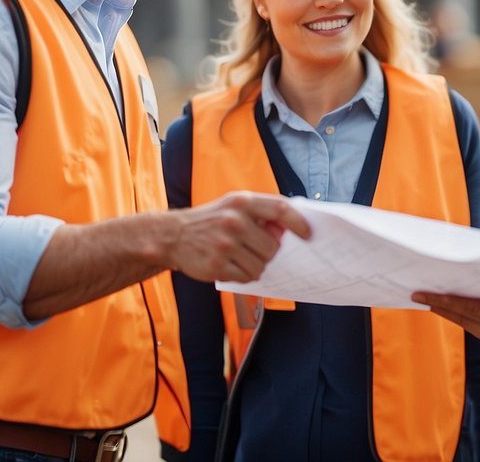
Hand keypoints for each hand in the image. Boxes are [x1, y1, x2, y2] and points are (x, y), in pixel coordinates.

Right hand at [167, 192, 309, 283]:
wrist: (172, 236)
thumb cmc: (209, 220)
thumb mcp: (232, 206)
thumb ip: (260, 214)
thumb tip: (288, 231)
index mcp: (241, 202)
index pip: (281, 209)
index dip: (298, 223)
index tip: (308, 234)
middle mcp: (234, 221)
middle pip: (273, 246)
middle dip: (268, 252)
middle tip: (253, 249)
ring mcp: (225, 244)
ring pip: (261, 265)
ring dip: (255, 266)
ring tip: (238, 257)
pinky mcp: (217, 266)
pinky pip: (246, 277)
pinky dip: (243, 275)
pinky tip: (229, 265)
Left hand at [411, 292, 479, 354]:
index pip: (471, 308)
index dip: (445, 299)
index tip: (423, 291)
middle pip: (464, 317)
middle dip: (439, 303)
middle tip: (414, 290)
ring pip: (467, 325)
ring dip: (447, 311)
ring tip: (426, 296)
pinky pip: (476, 329)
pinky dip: (462, 317)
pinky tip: (448, 307)